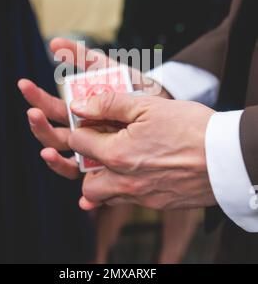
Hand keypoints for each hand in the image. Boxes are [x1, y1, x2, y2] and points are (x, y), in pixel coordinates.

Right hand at [18, 38, 167, 178]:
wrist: (162, 103)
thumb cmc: (132, 85)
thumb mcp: (106, 69)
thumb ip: (82, 56)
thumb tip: (53, 43)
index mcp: (78, 110)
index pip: (50, 107)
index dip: (36, 96)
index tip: (24, 84)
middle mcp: (81, 131)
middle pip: (53, 134)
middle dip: (39, 125)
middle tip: (33, 114)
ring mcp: (91, 149)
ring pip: (64, 156)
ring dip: (52, 154)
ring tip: (46, 150)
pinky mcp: (105, 163)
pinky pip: (86, 173)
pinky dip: (73, 175)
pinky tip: (66, 173)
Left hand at [68, 92, 216, 210]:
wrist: (227, 157)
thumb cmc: (190, 127)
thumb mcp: (148, 105)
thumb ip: (108, 104)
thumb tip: (80, 106)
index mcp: (118, 154)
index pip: (79, 143)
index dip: (83, 127)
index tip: (93, 121)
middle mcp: (125, 181)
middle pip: (86, 181)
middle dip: (87, 163)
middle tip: (102, 145)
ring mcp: (141, 196)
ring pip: (105, 196)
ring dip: (104, 179)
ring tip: (119, 159)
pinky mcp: (157, 203)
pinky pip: (128, 200)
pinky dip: (125, 188)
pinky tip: (139, 171)